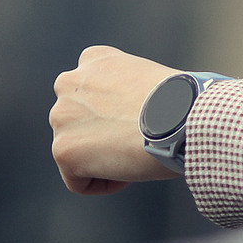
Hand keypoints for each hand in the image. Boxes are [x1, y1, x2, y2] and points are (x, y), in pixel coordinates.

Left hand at [49, 45, 183, 193]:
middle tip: (137, 141)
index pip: (91, 93)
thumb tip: (129, 117)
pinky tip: (131, 168)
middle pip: (79, 123)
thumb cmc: (181, 102)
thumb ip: (124, 91)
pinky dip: (106, 182)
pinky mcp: (63, 150)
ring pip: (78, 152)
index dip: (117, 113)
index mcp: (93, 59)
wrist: (181, 116)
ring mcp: (61, 116)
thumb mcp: (148, 79)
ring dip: (104, 159)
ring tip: (136, 153)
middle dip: (104, 135)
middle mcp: (69, 83)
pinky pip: (79, 181)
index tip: (140, 121)